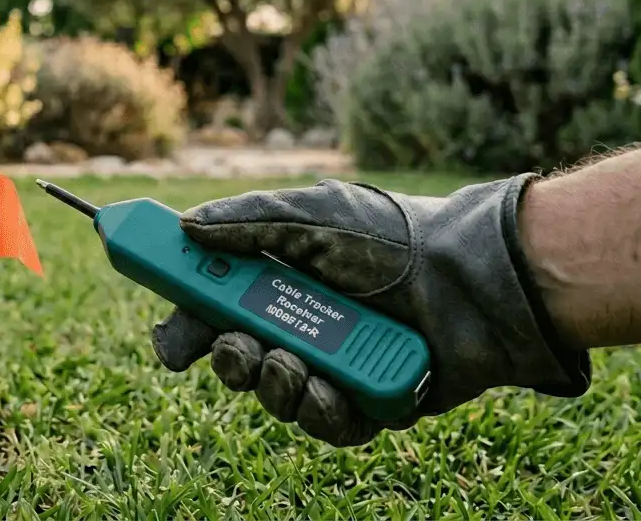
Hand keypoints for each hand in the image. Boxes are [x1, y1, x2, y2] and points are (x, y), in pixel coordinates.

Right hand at [150, 175, 590, 446]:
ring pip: (277, 397)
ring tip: (293, 364)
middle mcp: (304, 325)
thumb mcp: (310, 216)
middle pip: (240, 360)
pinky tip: (326, 389)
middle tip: (237, 348)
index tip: (172, 345)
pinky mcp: (371, 403)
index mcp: (281, 282)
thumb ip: (245, 221)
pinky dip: (319, 410)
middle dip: (229, 361)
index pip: (217, 310)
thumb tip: (185, 227)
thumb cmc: (392, 238)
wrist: (468, 278)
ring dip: (273, 385)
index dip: (189, 328)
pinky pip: (326, 424)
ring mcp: (337, 366)